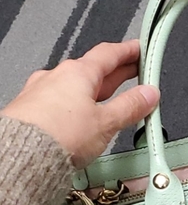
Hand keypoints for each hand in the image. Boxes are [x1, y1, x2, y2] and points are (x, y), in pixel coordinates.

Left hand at [1, 40, 158, 167]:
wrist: (22, 155)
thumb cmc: (56, 135)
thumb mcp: (106, 122)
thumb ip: (130, 107)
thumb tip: (148, 95)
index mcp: (78, 73)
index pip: (109, 53)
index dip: (128, 51)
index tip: (139, 50)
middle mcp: (56, 76)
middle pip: (94, 69)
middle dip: (116, 71)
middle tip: (133, 72)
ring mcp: (41, 92)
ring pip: (76, 85)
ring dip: (96, 90)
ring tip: (111, 100)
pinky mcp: (31, 110)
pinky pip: (61, 100)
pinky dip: (77, 103)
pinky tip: (82, 116)